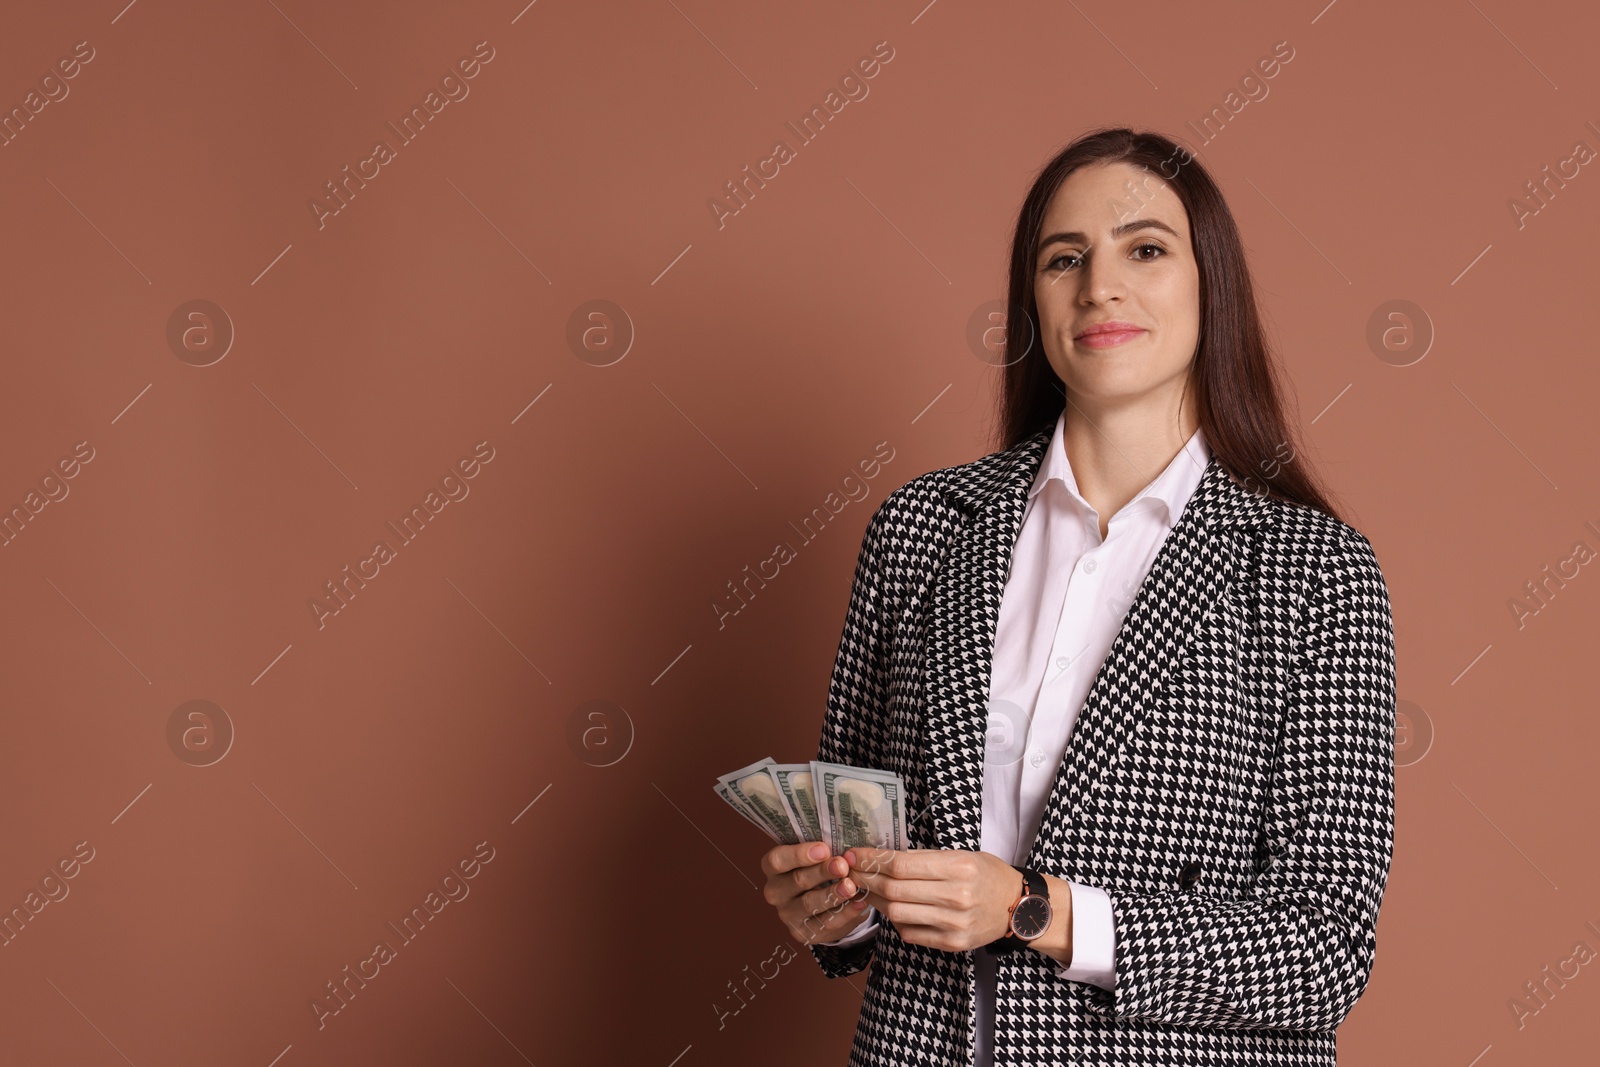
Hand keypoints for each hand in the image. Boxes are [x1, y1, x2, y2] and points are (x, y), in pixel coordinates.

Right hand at [761, 841, 875, 946]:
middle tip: (842, 865)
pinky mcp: (804, 933)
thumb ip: (823, 851)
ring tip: (851, 886)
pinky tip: (860, 903)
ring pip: (809, 904)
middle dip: (822, 872)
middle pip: (797, 881)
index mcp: (774, 868)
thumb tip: (844, 847)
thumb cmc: (817, 868)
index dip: (799, 854)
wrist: (822, 900)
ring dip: (832, 894)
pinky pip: (825, 924)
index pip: (777, 860)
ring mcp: (788, 914)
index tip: (824, 849)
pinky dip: (845, 913)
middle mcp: (776, 892)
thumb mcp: (815, 856)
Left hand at [845, 847, 1022, 953]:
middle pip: (894, 889)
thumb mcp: (962, 855)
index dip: (872, 859)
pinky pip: (910, 933)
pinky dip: (895, 920)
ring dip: (875, 901)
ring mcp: (954, 924)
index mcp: (959, 867)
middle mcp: (956, 896)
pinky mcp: (952, 944)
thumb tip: (882, 857)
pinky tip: (891, 909)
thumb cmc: (987, 875)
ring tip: (866, 890)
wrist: (1018, 907)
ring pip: (897, 913)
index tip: (854, 854)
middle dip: (865, 879)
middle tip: (850, 872)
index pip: (901, 864)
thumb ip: (925, 859)